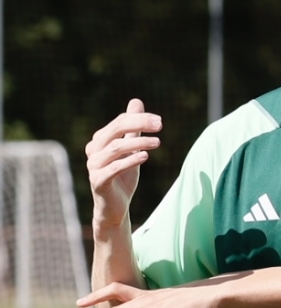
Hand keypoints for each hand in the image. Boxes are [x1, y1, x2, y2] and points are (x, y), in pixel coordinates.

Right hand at [85, 99, 163, 228]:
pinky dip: (129, 161)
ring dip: (137, 143)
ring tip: (157, 143)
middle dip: (137, 125)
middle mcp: (93, 150)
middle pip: (114, 131)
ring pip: (114, 148)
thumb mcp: (132, 149)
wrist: (115, 206)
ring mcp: (94, 166)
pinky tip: (145, 156)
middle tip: (160, 126)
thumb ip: (133, 128)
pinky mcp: (98, 181)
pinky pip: (113, 168)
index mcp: (100, 140)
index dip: (139, 119)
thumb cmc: (123, 176)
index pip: (119, 122)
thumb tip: (136, 102)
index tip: (159, 121)